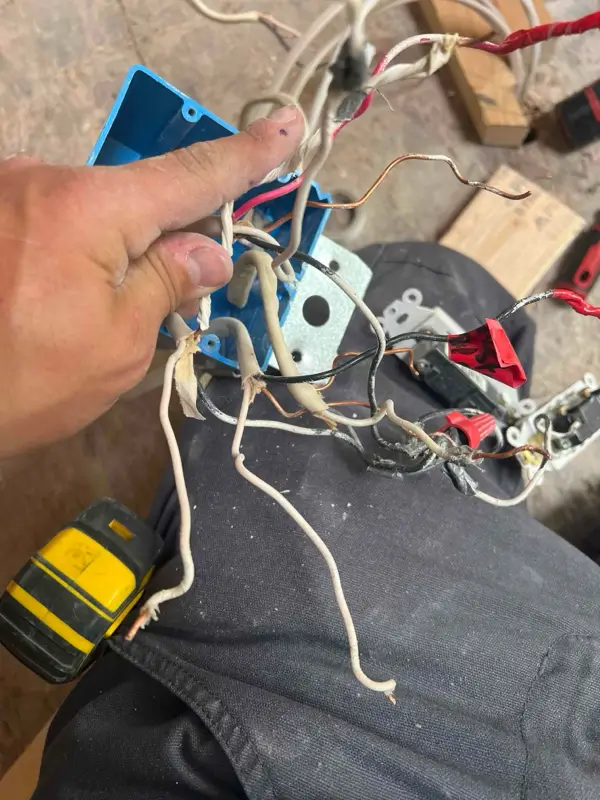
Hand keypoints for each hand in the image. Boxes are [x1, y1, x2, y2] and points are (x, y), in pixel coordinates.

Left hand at [0, 106, 302, 456]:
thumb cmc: (22, 382)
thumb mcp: (118, 344)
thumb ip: (168, 284)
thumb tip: (210, 251)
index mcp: (88, 207)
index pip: (190, 175)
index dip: (246, 157)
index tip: (288, 128)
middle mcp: (44, 179)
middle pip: (141, 194)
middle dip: (175, 235)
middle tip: (191, 287)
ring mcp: (8, 191)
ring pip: (99, 209)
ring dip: (126, 249)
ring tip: (117, 309)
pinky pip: (61, 218)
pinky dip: (87, 251)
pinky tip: (74, 296)